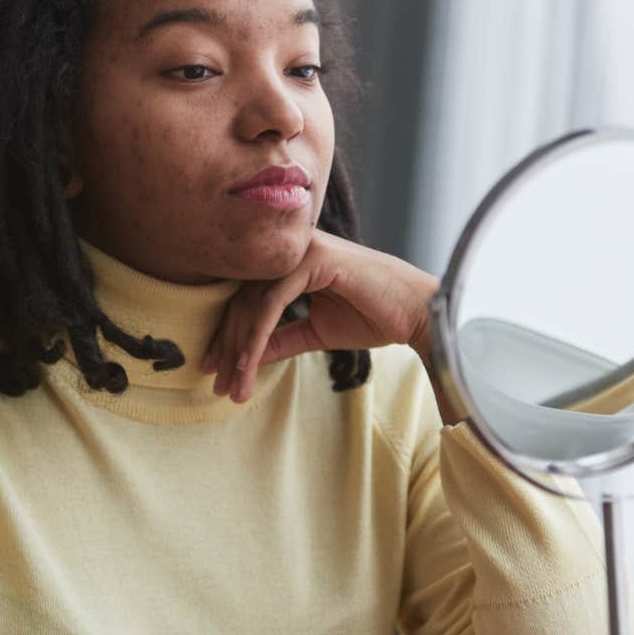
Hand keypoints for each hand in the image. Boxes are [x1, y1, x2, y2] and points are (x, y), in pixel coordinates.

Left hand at [202, 231, 439, 402]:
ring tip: (234, 385)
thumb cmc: (373, 317)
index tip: (216, 373)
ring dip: (239, 349)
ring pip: (253, 302)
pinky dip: (257, 336)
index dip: (228, 337)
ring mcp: (301, 249)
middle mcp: (291, 249)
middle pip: (242, 300)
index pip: (246, 299)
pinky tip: (248, 364)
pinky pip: (272, 301)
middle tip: (217, 385)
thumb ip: (279, 339)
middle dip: (227, 348)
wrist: (417, 314)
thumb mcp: (314, 333)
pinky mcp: (313, 258)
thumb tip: (244, 358)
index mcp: (290, 262)